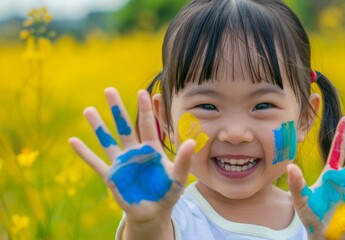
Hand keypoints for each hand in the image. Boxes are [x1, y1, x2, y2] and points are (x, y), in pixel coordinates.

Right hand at [69, 87, 194, 223]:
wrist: (153, 212)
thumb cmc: (167, 192)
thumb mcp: (178, 177)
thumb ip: (183, 160)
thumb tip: (191, 142)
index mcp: (152, 149)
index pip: (148, 125)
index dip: (146, 109)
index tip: (142, 92)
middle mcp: (135, 152)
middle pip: (125, 127)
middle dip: (117, 110)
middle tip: (109, 90)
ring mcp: (122, 163)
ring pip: (108, 141)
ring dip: (98, 126)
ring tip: (88, 110)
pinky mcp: (112, 176)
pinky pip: (96, 163)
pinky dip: (84, 153)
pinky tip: (72, 140)